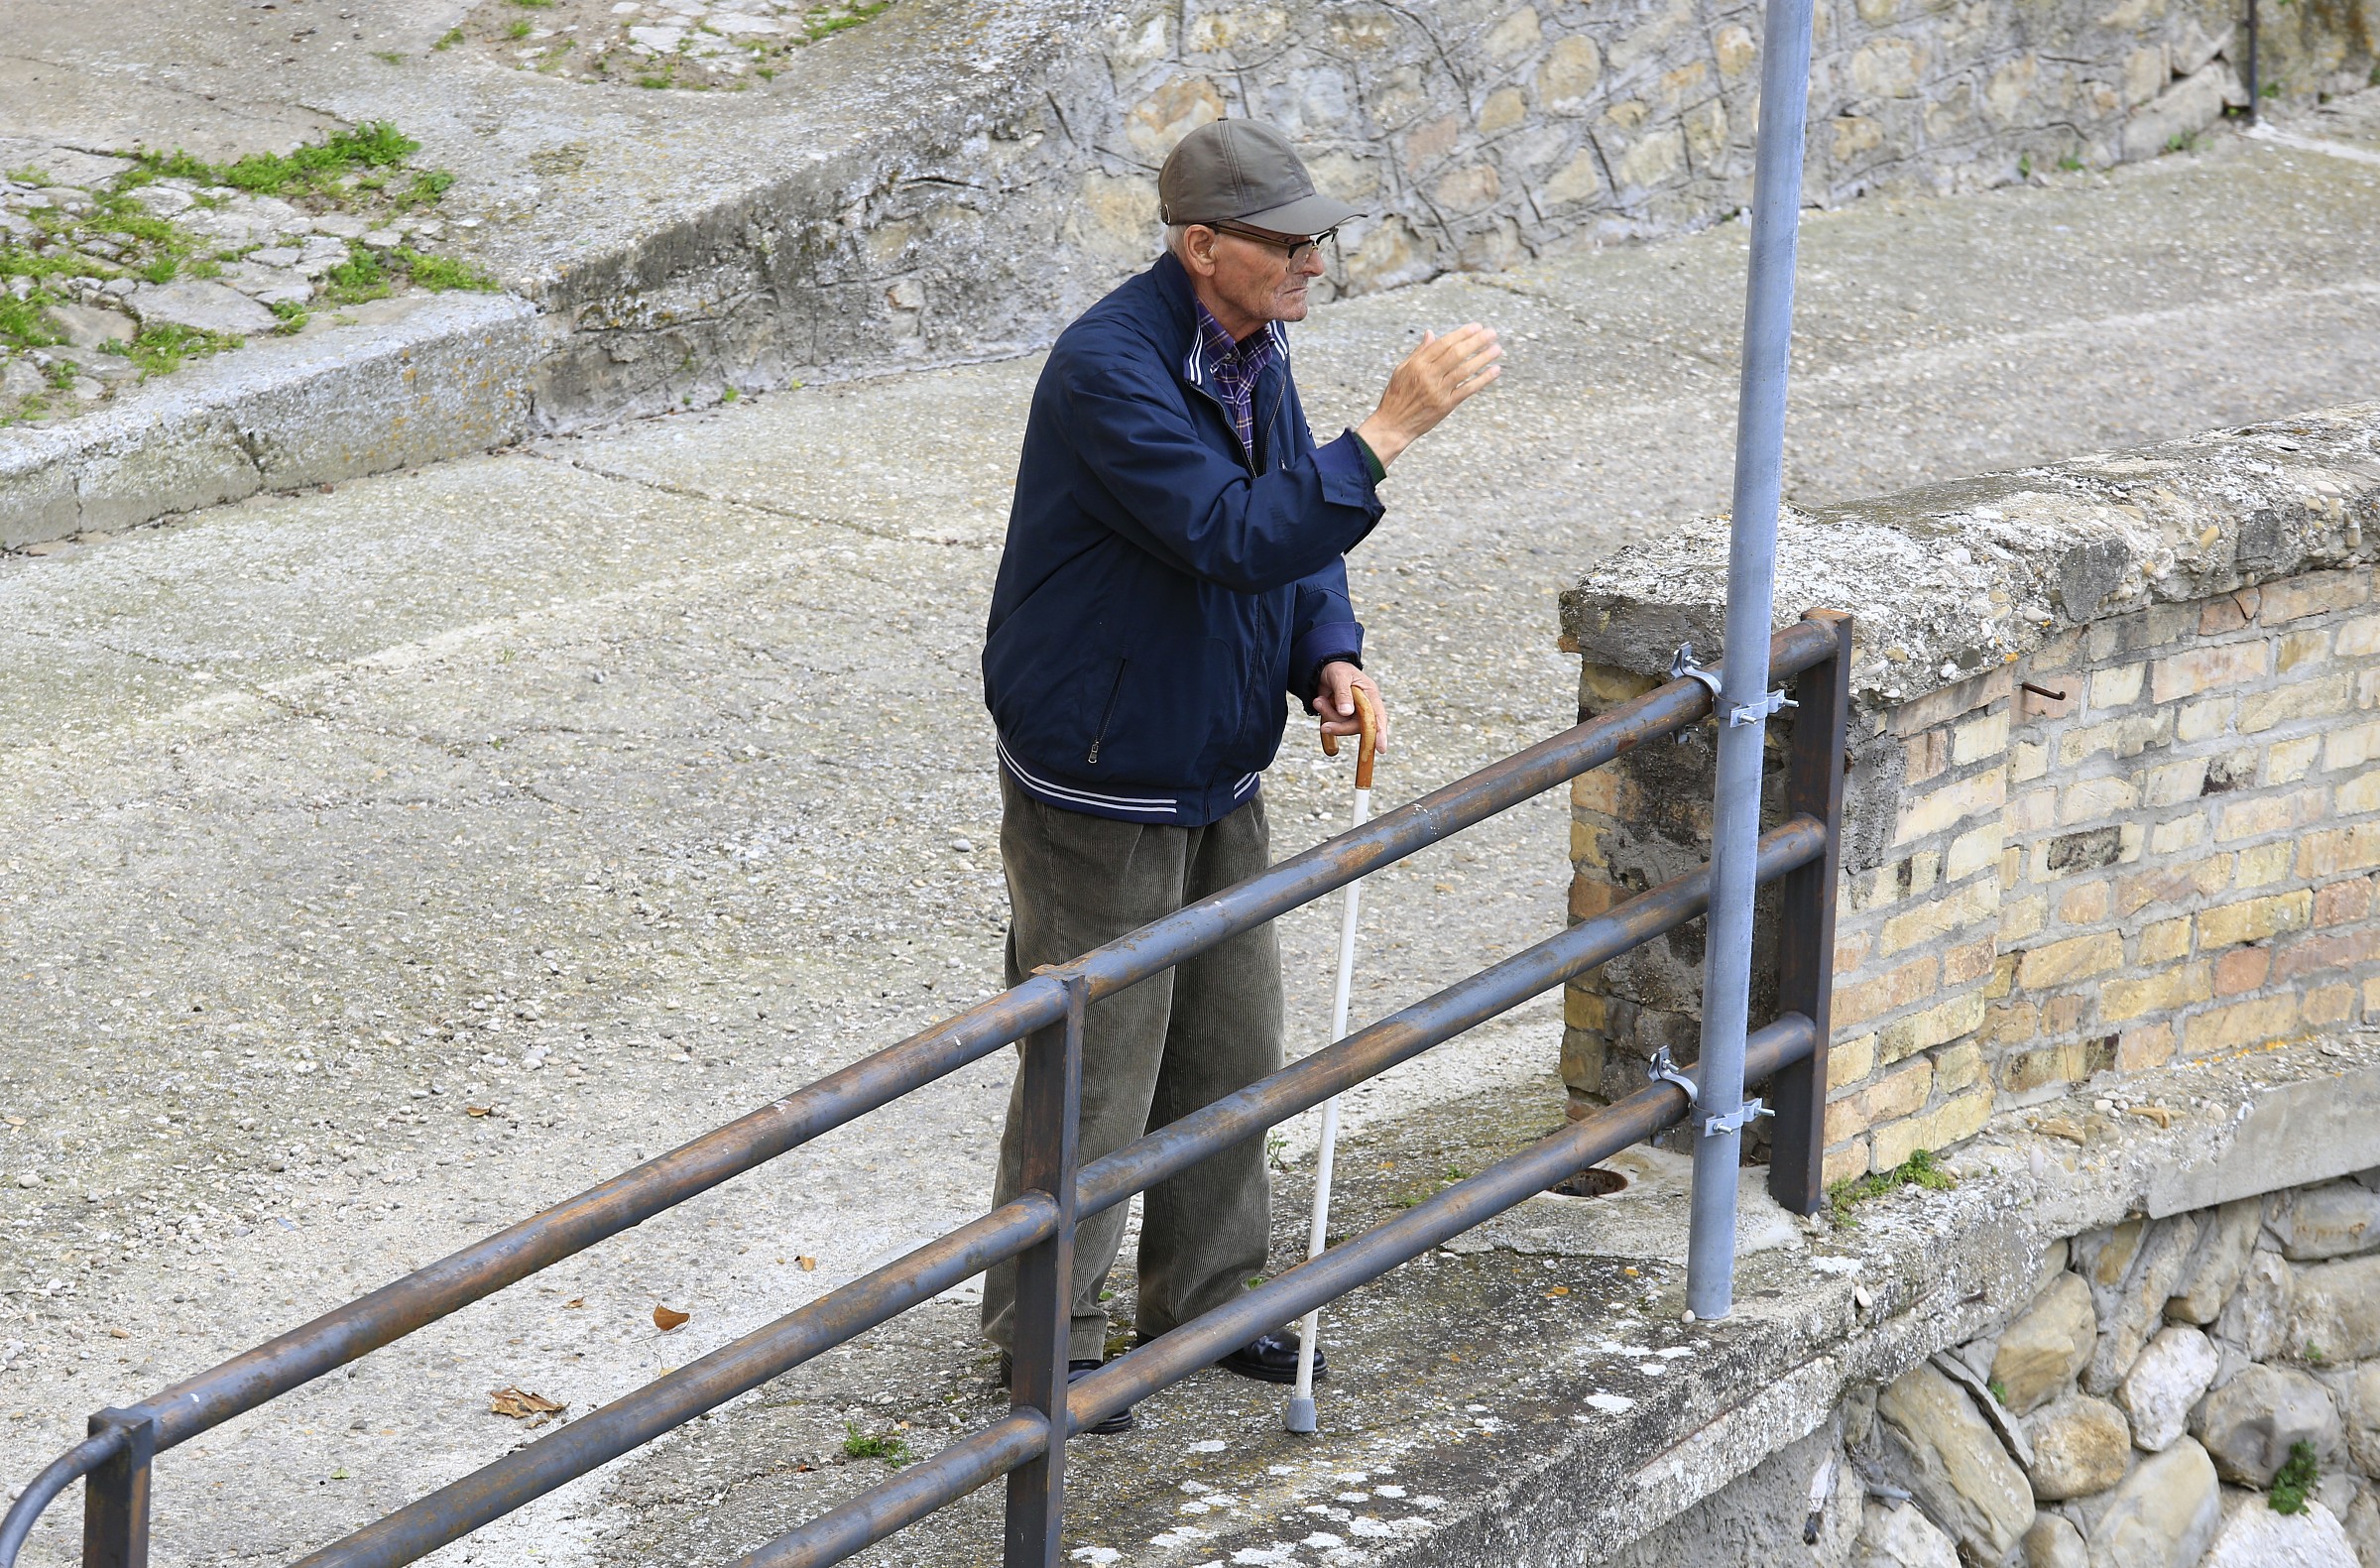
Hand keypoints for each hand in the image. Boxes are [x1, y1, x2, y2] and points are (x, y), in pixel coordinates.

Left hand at [1312, 662, 1388, 754]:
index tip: (1381, 748)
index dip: (1381, 733)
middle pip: (1359, 727)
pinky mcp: (1342, 717)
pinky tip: (1320, 701)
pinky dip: (1325, 714)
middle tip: (1324, 727)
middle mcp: (1366, 706)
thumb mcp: (1340, 677)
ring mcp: (1354, 713)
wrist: (1323, 669)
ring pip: (1343, 726)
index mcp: (1370, 694)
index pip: (1379, 716)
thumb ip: (1343, 694)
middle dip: (1340, 727)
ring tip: (1318, 700)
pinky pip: (1334, 723)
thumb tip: (1346, 713)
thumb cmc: (1337, 669)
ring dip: (1329, 715)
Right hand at [1354, 323, 1501, 469]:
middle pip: (1456, 354)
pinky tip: (1495, 370)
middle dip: (1476, 341)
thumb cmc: (1397, 396)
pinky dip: (1483, 379)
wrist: (1393, 425)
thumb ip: (1419, 352)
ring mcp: (1438, 391)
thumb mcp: (1402, 370)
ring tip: (1497, 348)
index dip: (1462, 334)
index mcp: (1417, 364)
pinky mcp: (1445, 405)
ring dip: (1483, 358)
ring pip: (1464, 370)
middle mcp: (1428, 376)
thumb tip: (1431, 333)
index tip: (1476, 327)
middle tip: (1492, 333)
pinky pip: (1468, 390)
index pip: (1443, 344)